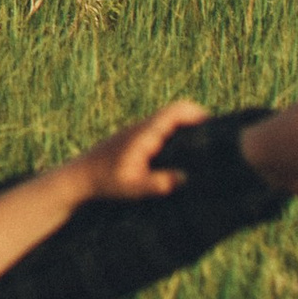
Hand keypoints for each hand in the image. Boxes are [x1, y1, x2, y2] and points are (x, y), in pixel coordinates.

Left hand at [66, 99, 206, 205]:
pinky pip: (163, 132)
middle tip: (218, 140)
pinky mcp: (137, 142)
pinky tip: (185, 159)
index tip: (217, 127)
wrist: (79, 177)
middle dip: (198, 122)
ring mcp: (140, 133)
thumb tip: (187, 178)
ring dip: (188, 130)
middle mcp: (144, 128)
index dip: (198, 114)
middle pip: (177, 114)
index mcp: (146, 133)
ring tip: (207, 150)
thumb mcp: (133, 187)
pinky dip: (177, 138)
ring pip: (170, 123)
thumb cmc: (105, 182)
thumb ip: (159, 183)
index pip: (176, 111)